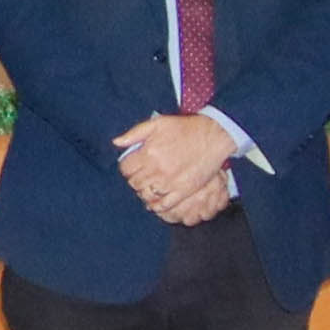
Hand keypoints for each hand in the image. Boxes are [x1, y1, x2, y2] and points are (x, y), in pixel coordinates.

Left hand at [115, 113, 235, 223]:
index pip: (125, 168)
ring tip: (149, 185)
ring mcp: (170, 182)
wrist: (212, 136)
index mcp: (148, 153)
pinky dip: (156, 205)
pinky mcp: (183, 191)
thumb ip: (135, 133)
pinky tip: (156, 198)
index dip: (127, 166)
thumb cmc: (185, 128)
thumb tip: (116, 143)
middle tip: (142, 174)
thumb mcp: (158, 123)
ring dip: (144, 191)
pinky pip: (163, 205)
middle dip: (135, 178)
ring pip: (146, 195)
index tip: (133, 164)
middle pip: (134, 183)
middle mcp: (157, 170)